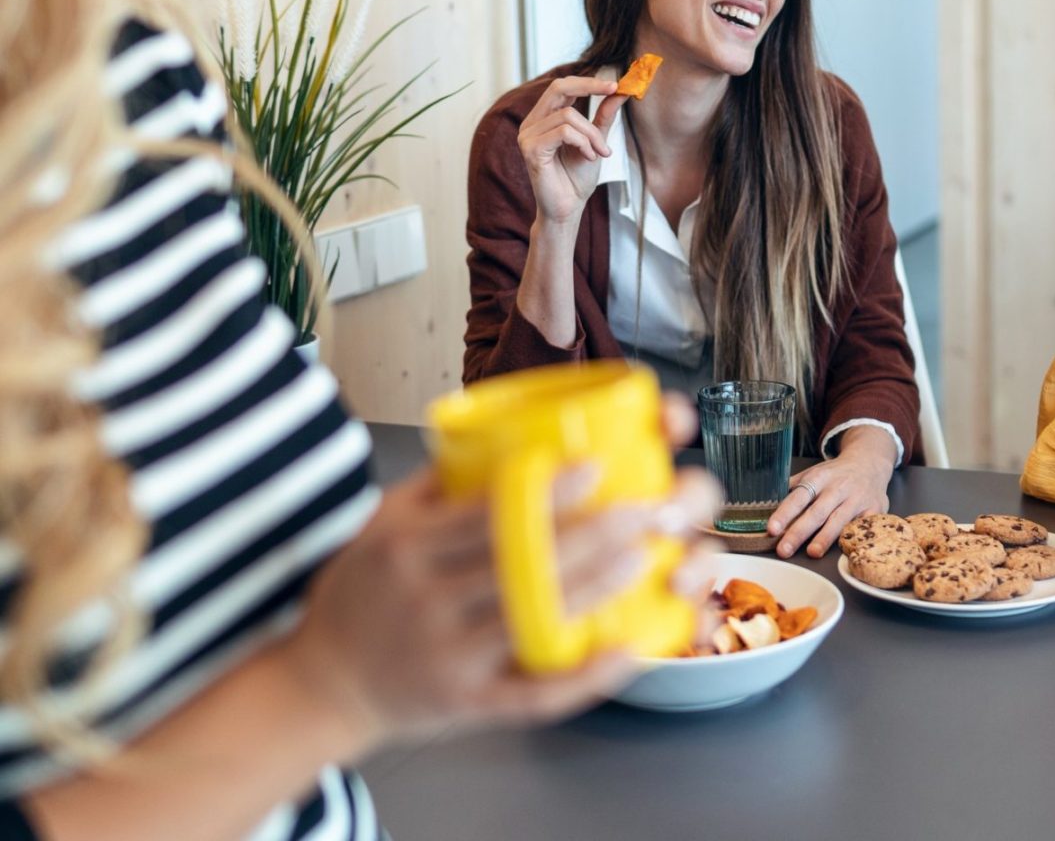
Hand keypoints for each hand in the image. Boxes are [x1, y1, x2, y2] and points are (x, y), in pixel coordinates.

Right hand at [282, 397, 719, 744]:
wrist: (321, 683)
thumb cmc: (361, 591)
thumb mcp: (382, 524)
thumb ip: (441, 483)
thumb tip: (510, 433)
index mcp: (405, 550)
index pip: (483, 518)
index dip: (542, 494)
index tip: (595, 468)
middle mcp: (424, 603)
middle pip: (520, 567)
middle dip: (593, 536)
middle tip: (649, 509)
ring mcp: (448, 658)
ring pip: (532, 622)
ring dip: (597, 589)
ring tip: (647, 557)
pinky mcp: (468, 705)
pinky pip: (532, 695)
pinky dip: (583, 676)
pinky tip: (626, 650)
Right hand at [516, 76, 627, 226]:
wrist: (569, 207)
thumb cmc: (577, 178)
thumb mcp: (595, 140)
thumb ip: (603, 115)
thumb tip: (619, 91)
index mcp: (543, 118)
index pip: (561, 86)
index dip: (588, 81)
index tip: (615, 84)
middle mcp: (531, 123)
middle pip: (558, 88)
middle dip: (590, 87)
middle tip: (614, 91)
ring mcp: (527, 135)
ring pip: (568, 115)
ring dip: (592, 134)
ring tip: (600, 152)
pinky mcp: (531, 149)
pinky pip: (564, 132)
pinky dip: (583, 143)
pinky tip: (589, 157)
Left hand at [765, 428, 894, 557]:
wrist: (870, 462)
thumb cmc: (835, 473)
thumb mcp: (813, 472)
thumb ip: (793, 487)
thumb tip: (766, 504)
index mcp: (819, 477)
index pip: (798, 497)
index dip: (785, 513)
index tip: (771, 529)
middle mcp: (838, 487)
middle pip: (816, 512)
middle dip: (799, 532)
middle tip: (783, 549)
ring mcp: (857, 498)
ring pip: (839, 520)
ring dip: (825, 538)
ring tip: (811, 552)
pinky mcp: (873, 509)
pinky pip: (861, 525)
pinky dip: (852, 537)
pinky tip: (843, 549)